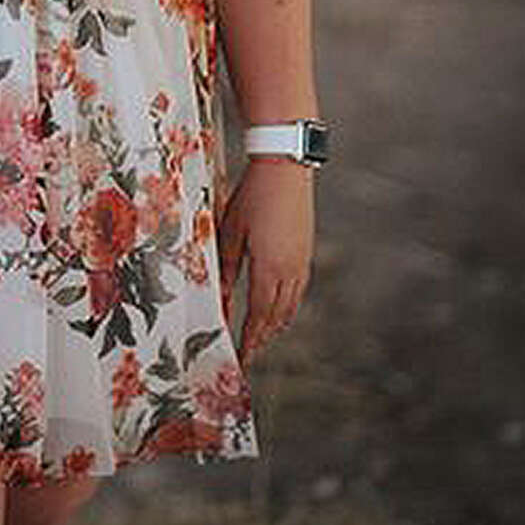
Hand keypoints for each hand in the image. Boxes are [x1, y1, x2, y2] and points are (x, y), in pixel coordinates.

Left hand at [218, 158, 314, 366]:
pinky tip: (280, 305)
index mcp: (269, 270)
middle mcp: (290, 272)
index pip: (258, 316)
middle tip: (250, 352)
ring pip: (290, 306)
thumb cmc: (252, 196)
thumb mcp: (231, 232)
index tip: (242, 357)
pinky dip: (287, 306)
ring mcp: (302, 262)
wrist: (284, 168)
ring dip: (276, 324)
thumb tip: (218, 297)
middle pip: (276, 316)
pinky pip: (298, 291)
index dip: (250, 339)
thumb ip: (225, 268)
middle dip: (262, 336)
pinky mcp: (306, 251)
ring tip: (264, 335)